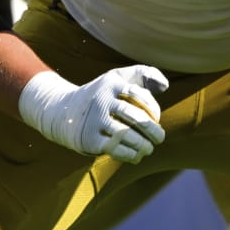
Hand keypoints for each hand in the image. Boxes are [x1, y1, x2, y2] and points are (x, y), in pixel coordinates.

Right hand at [18, 66, 168, 162]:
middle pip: (134, 117)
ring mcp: (95, 121)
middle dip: (152, 130)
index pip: (140, 95)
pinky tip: (136, 156)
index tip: (157, 119)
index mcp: (112, 84)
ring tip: (149, 148)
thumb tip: (164, 85)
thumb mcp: (118, 78)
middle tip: (160, 138)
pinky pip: (115, 150)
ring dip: (143, 145)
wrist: (65, 112)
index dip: (154, 109)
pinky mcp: (90, 140)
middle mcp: (102, 101)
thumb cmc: (103, 95)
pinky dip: (130, 155)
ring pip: (126, 135)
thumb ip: (143, 74)